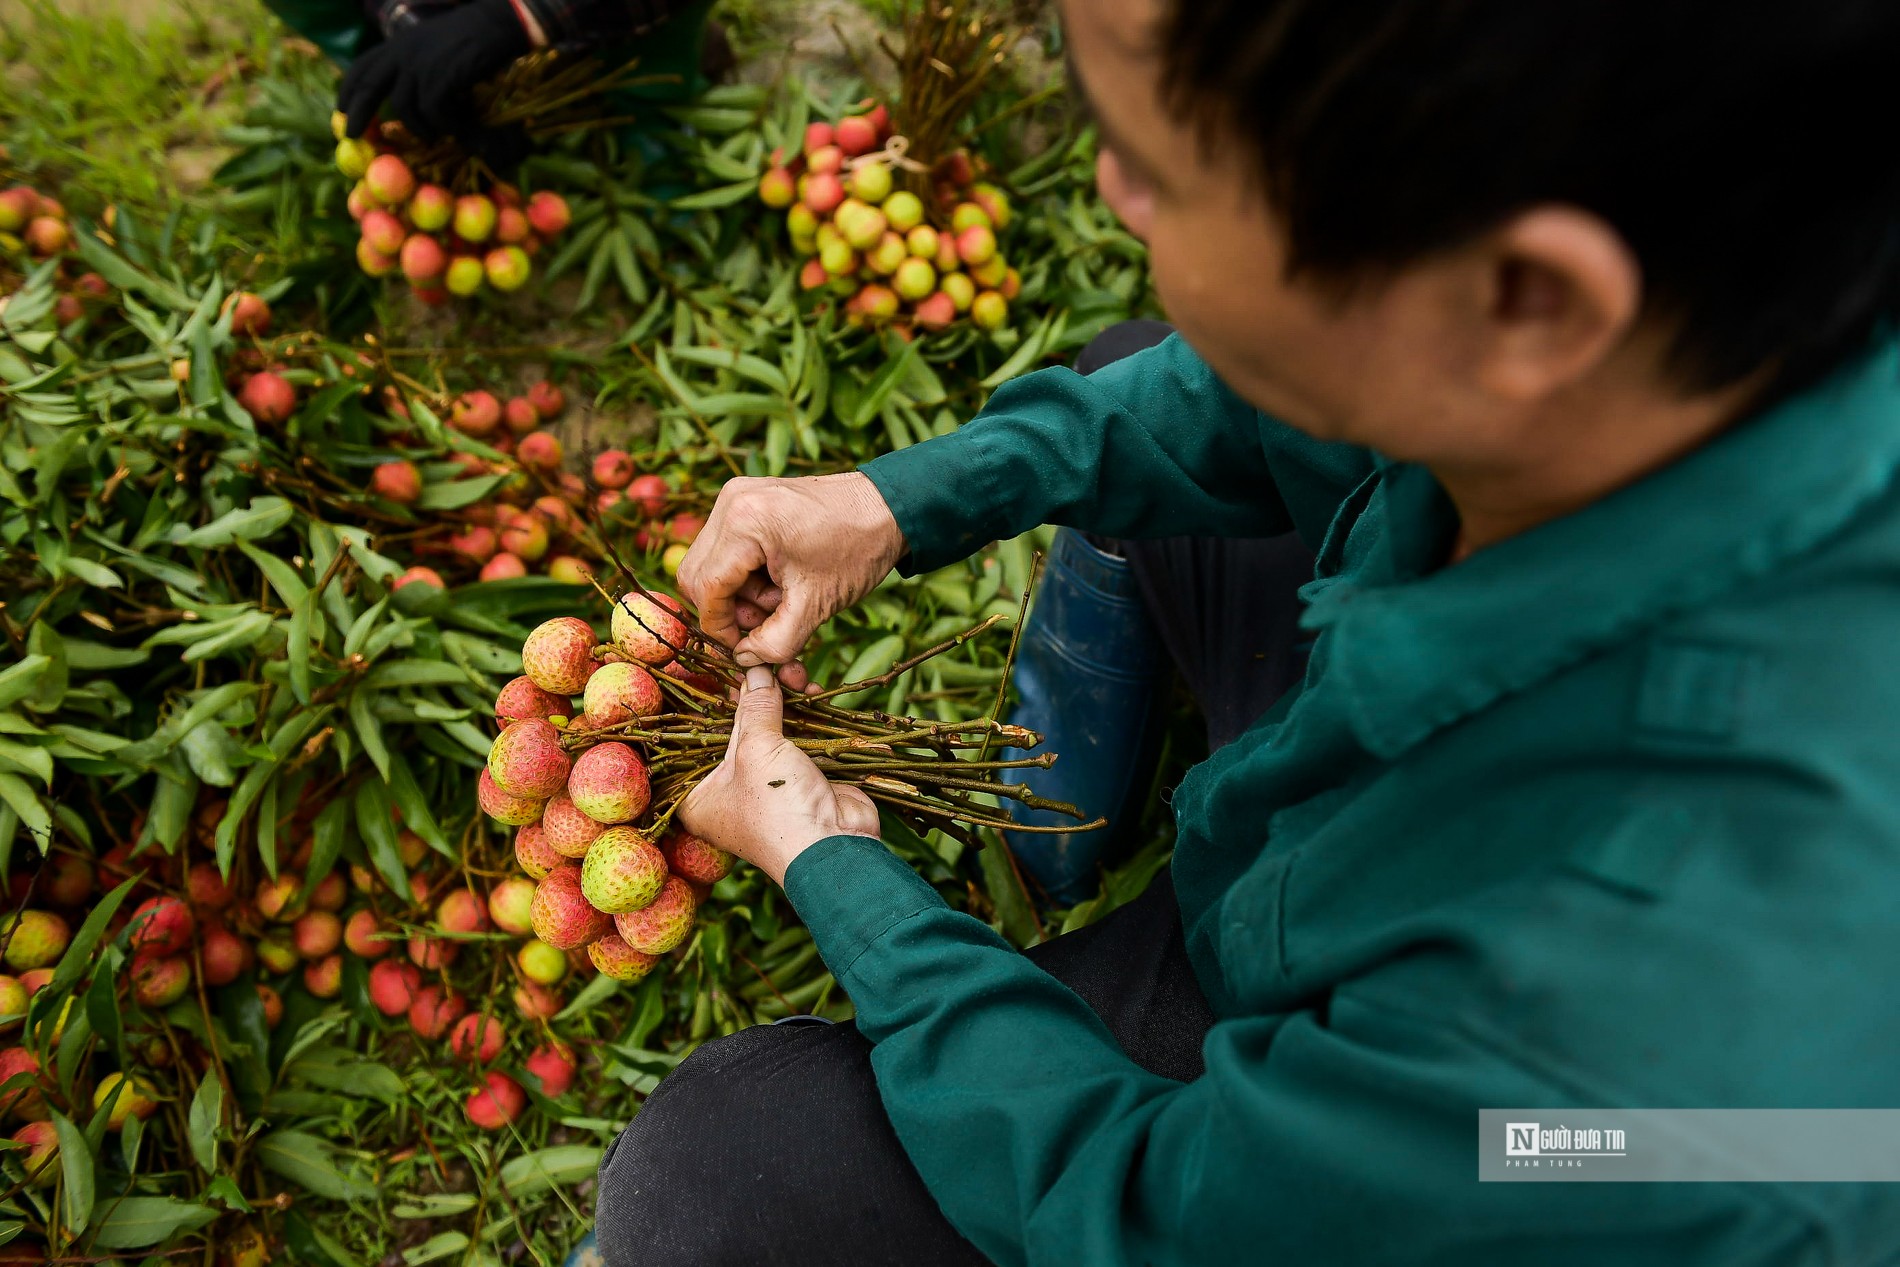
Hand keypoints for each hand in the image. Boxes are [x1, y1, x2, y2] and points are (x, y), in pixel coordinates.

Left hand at [337, 0, 530, 143]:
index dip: (348, 90)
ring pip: (404, 107)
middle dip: (358, 114)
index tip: (341, 111)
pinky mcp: (438, 78)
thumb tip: (409, 99)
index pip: (363, 66)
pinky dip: (446, 126)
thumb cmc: (470, 38)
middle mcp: (402, 52)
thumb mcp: (432, 47)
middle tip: (354, 137)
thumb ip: (416, 66)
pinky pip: (433, 114)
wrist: (495, 25)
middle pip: (369, 86)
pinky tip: (460, 128)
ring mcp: (419, 65)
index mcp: (398, 44)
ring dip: (418, 128)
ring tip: (433, 137)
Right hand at [677, 472, 905, 685]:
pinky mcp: (746, 499)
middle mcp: (731, 502)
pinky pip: (726, 547)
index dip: (720, 627)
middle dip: (729, 609)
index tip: (743, 649)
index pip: (707, 588)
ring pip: (710, 563)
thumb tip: (744, 659)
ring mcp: (736, 496)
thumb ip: (776, 642)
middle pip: (698, 575)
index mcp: (744, 523)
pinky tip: (779, 580)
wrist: (888, 508)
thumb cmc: (857, 549)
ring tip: (782, 599)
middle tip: (767, 623)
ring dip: (740, 593)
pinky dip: (746, 573)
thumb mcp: (816, 605)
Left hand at [679, 666, 879, 884]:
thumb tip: (756, 670)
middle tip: (765, 665)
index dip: (712, 702)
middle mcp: (729, 792)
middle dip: (755, 697)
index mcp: (701, 795)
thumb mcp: (757, 750)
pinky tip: (810, 689)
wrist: (834, 846)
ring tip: (794, 673)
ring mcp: (766, 785)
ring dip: (784, 701)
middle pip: (737, 732)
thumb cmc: (776, 806)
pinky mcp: (799, 779)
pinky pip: (797, 739)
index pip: (698, 738)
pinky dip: (805, 716)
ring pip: (770, 732)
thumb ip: (755, 708)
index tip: (724, 668)